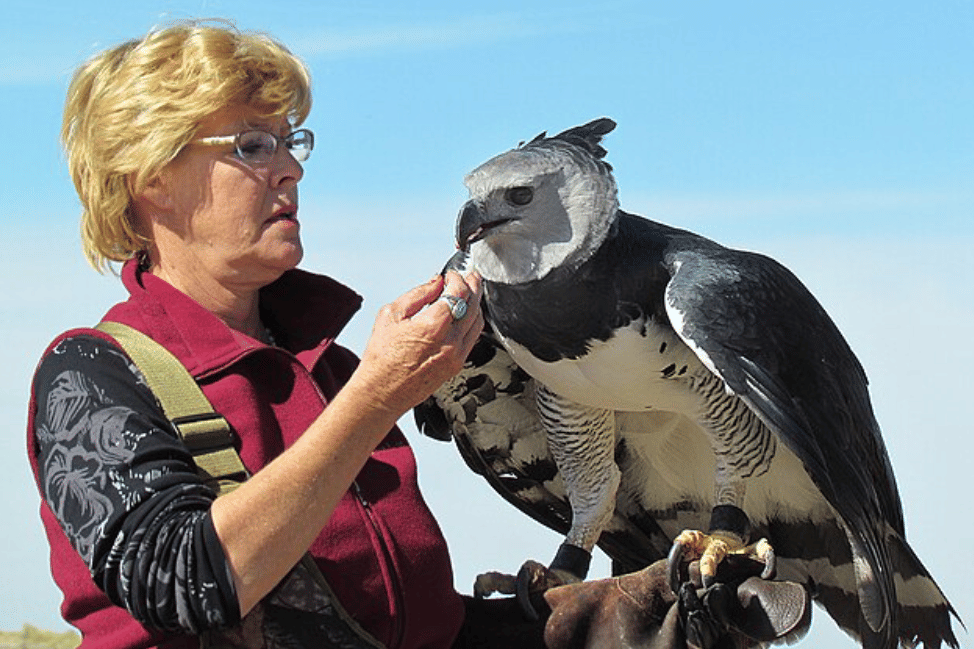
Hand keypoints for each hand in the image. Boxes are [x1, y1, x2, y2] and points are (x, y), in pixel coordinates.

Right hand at [353, 270, 483, 417]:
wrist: (382, 391)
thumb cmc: (382, 357)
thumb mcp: (391, 315)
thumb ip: (418, 294)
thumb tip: (436, 282)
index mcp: (432, 327)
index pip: (459, 293)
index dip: (458, 278)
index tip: (452, 274)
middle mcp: (450, 342)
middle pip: (473, 305)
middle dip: (473, 286)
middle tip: (471, 276)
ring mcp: (456, 355)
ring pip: (477, 322)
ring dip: (476, 303)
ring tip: (470, 292)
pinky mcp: (457, 365)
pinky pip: (473, 338)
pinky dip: (473, 321)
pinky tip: (466, 314)